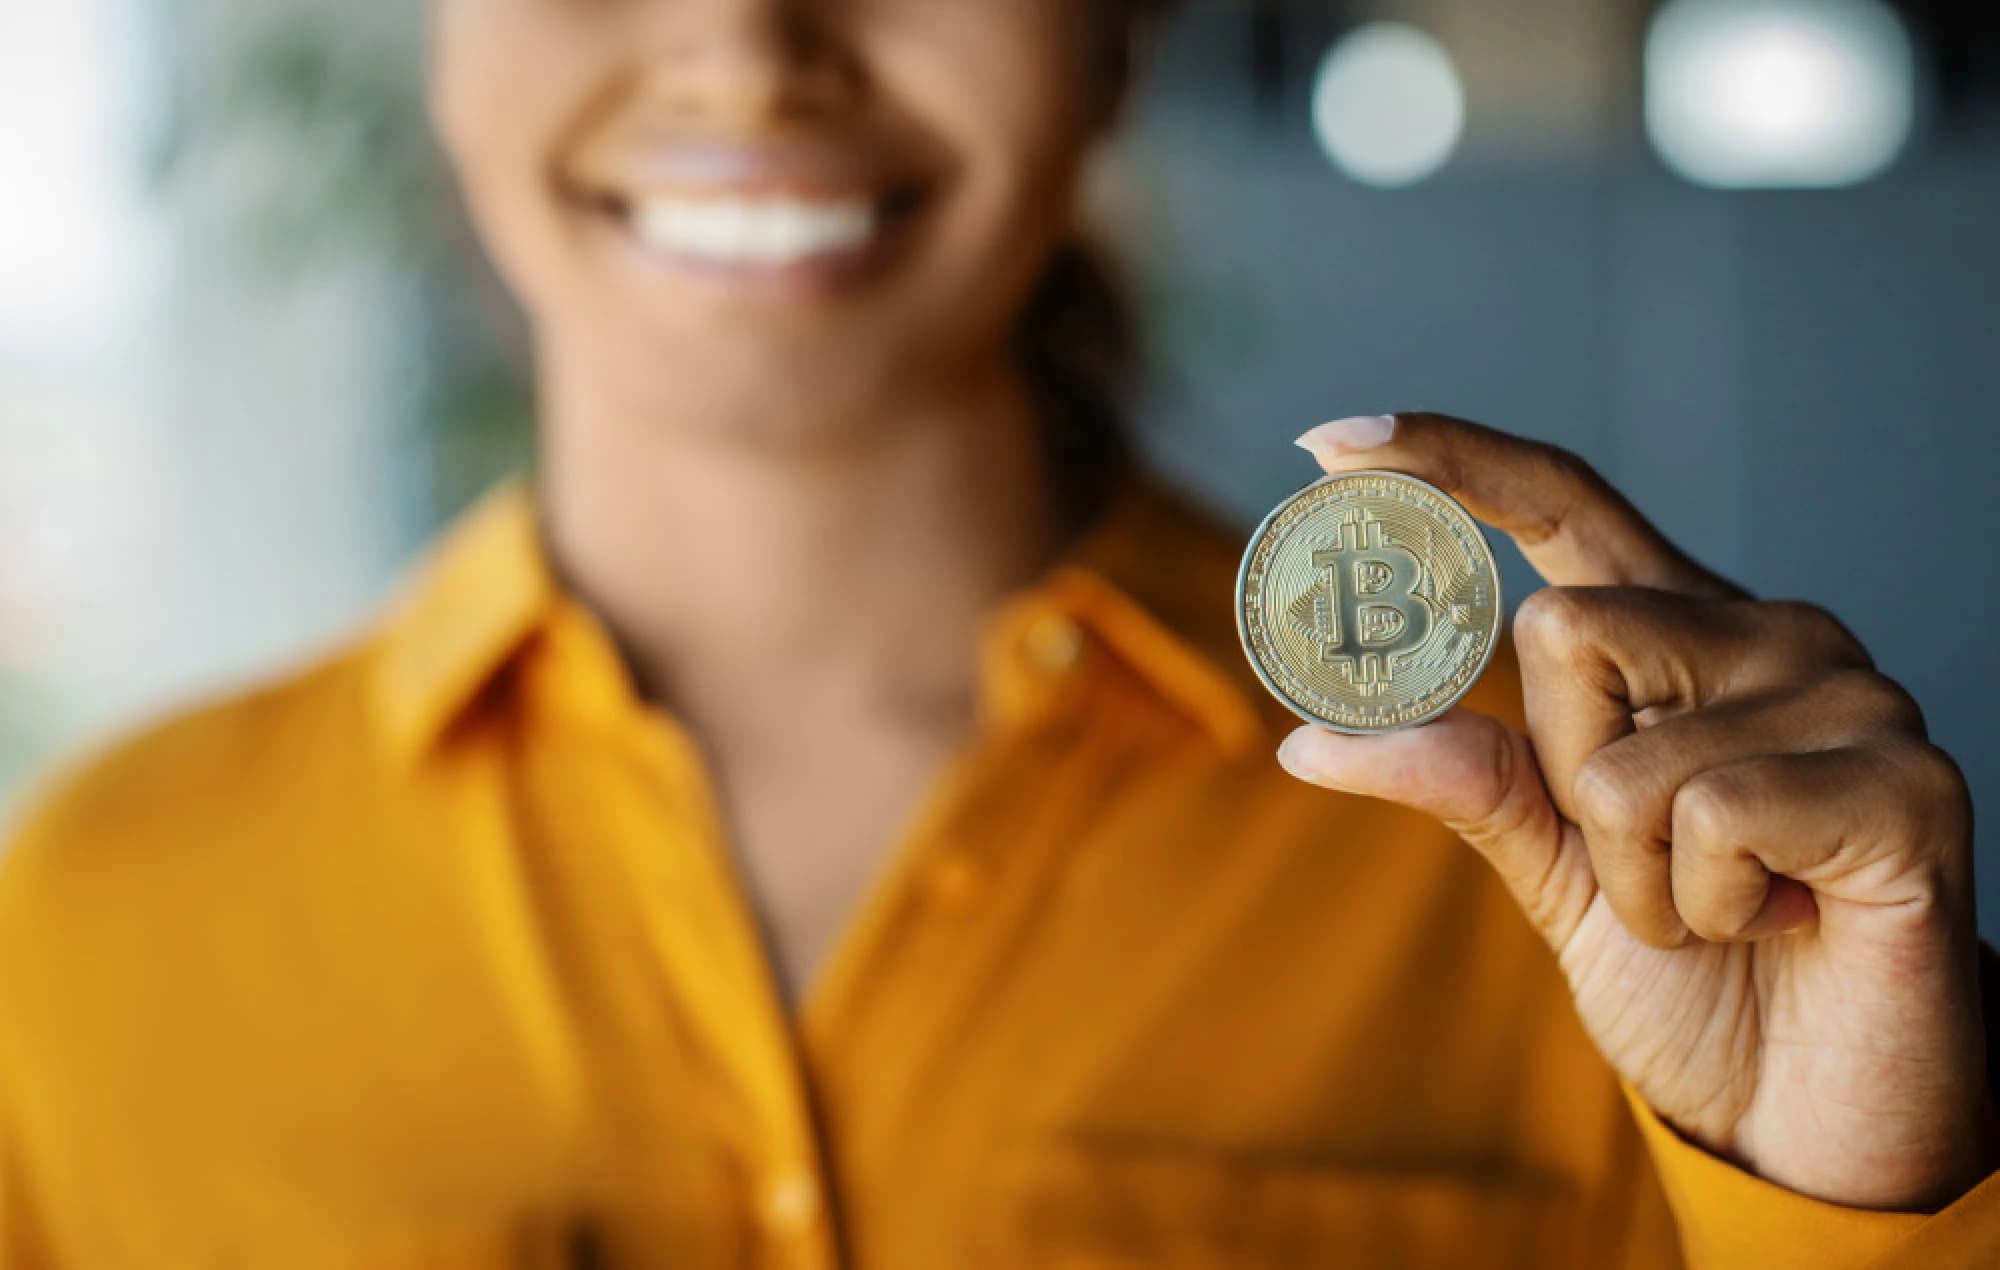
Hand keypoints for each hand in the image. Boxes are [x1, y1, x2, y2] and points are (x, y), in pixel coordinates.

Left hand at [1277, 412, 1990, 1209]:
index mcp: (1681, 633)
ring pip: (1622, 754)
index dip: (1450, 460)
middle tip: (1653, 861)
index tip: (1324, 443)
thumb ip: (1462, 782)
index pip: (1562, 503)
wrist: (1808, 1109)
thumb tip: (1305, 738)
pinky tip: (1783, 924)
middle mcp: (1769, 633)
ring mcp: (1850, 696)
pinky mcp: (1909, 781)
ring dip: (1637, 876)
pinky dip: (1707, 907)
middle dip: (1565, 781)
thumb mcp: (1554, 868)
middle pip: (1558, 630)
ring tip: (1727, 910)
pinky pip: (1714, 817)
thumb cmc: (1693, 975)